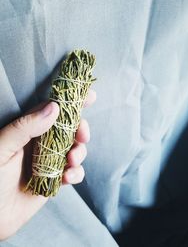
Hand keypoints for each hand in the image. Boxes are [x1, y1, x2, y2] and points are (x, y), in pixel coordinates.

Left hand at [0, 90, 95, 239]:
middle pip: (69, 129)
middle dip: (81, 130)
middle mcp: (41, 144)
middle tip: (83, 136)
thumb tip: (53, 107)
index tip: (90, 96)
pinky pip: (73, 172)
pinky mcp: (55, 180)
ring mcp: (50, 162)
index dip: (72, 102)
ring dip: (79, 153)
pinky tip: (68, 177)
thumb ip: (25, 127)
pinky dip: (76, 173)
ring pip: (75, 149)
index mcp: (28, 131)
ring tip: (71, 161)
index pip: (53, 110)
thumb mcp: (3, 149)